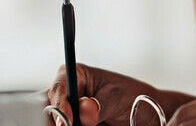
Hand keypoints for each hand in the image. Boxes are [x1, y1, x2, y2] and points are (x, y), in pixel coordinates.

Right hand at [45, 64, 192, 125]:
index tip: (65, 122)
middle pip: (51, 111)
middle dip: (62, 121)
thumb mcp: (117, 96)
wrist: (144, 114)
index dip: (59, 106)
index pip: (58, 88)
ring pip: (59, 123)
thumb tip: (86, 109)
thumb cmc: (132, 96)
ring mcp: (70, 113)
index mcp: (74, 75)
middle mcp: (67, 94)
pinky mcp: (75, 124)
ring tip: (96, 125)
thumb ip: (100, 104)